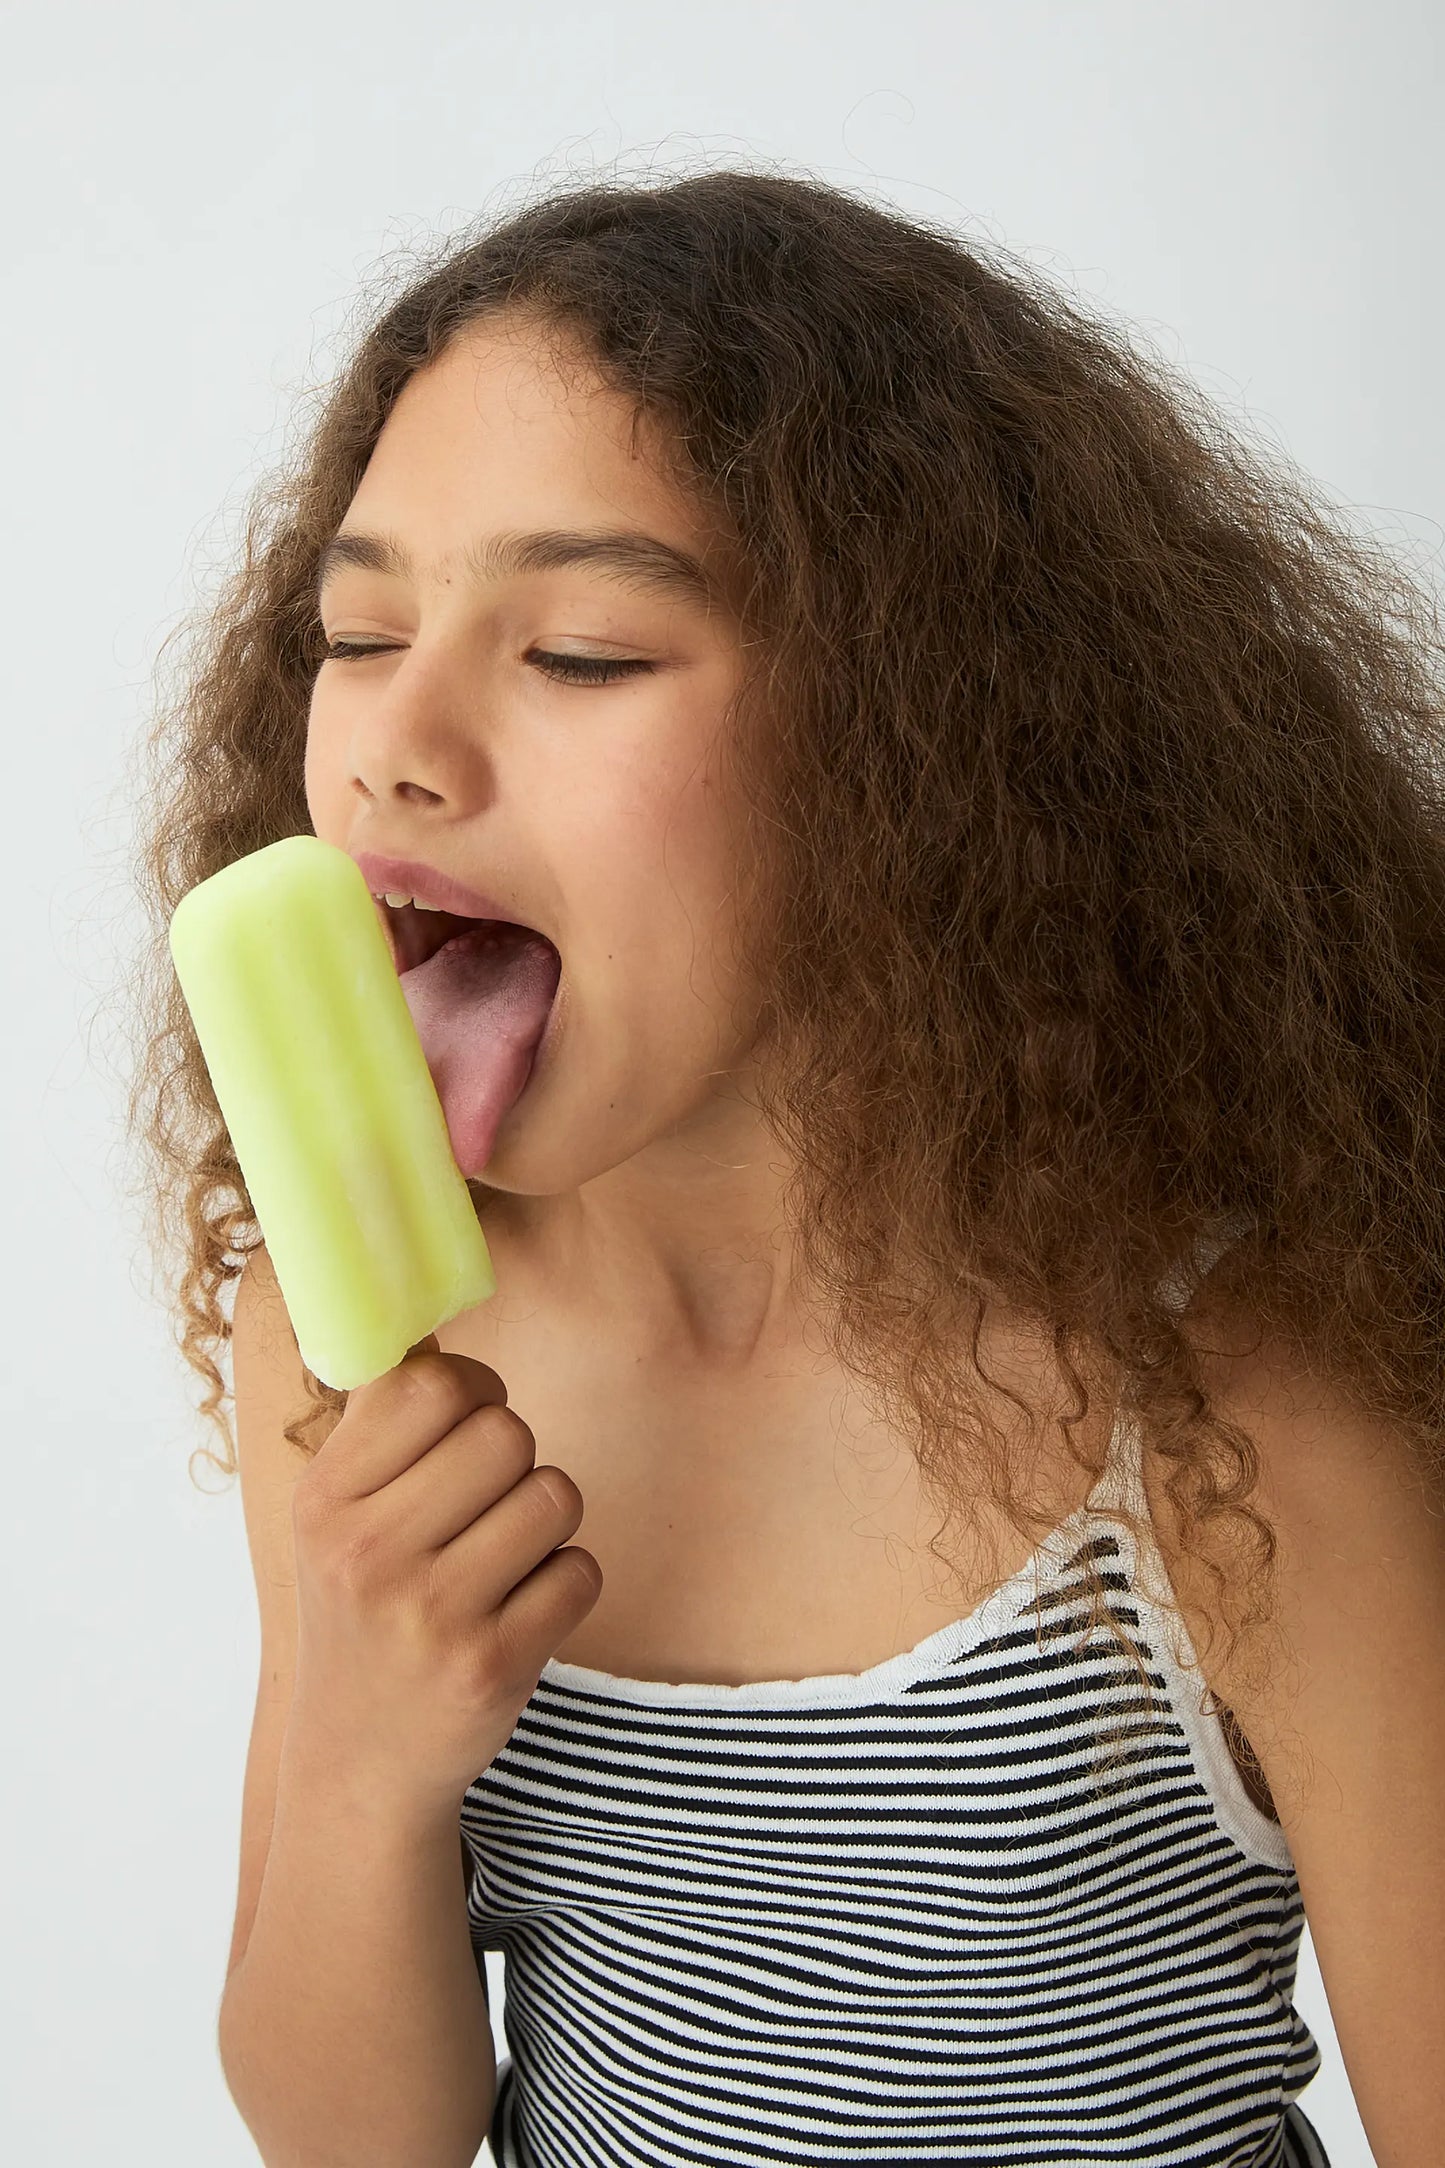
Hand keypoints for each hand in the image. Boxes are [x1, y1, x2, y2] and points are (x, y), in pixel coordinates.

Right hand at [283, 1334, 600, 1812]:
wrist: (361, 1759)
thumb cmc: (364, 1608)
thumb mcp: (336, 1517)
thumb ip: (381, 1423)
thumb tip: (424, 1323)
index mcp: (326, 1500)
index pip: (431, 1385)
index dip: (475, 1392)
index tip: (466, 1427)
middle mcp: (368, 1554)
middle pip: (507, 1434)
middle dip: (517, 1460)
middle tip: (488, 1505)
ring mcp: (431, 1616)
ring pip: (556, 1496)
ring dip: (547, 1522)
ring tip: (503, 1559)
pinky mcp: (492, 1667)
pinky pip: (580, 1571)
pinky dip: (566, 1584)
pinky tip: (520, 1611)